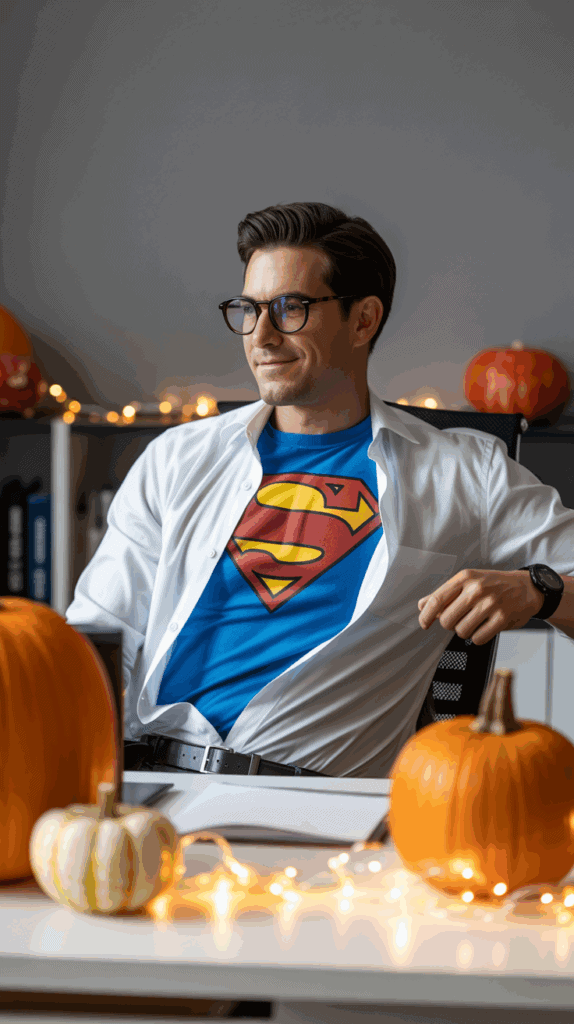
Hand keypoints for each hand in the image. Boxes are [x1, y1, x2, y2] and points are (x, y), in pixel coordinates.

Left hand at [418, 569, 543, 644]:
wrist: (526, 587)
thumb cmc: (493, 585)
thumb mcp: (468, 582)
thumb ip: (445, 594)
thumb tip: (422, 605)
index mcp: (465, 577)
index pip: (437, 599)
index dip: (426, 615)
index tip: (424, 624)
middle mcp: (477, 589)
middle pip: (447, 620)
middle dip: (449, 624)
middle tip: (459, 619)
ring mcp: (490, 604)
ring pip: (461, 631)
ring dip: (465, 631)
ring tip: (474, 621)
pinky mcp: (502, 618)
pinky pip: (478, 638)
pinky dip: (478, 637)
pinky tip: (484, 627)